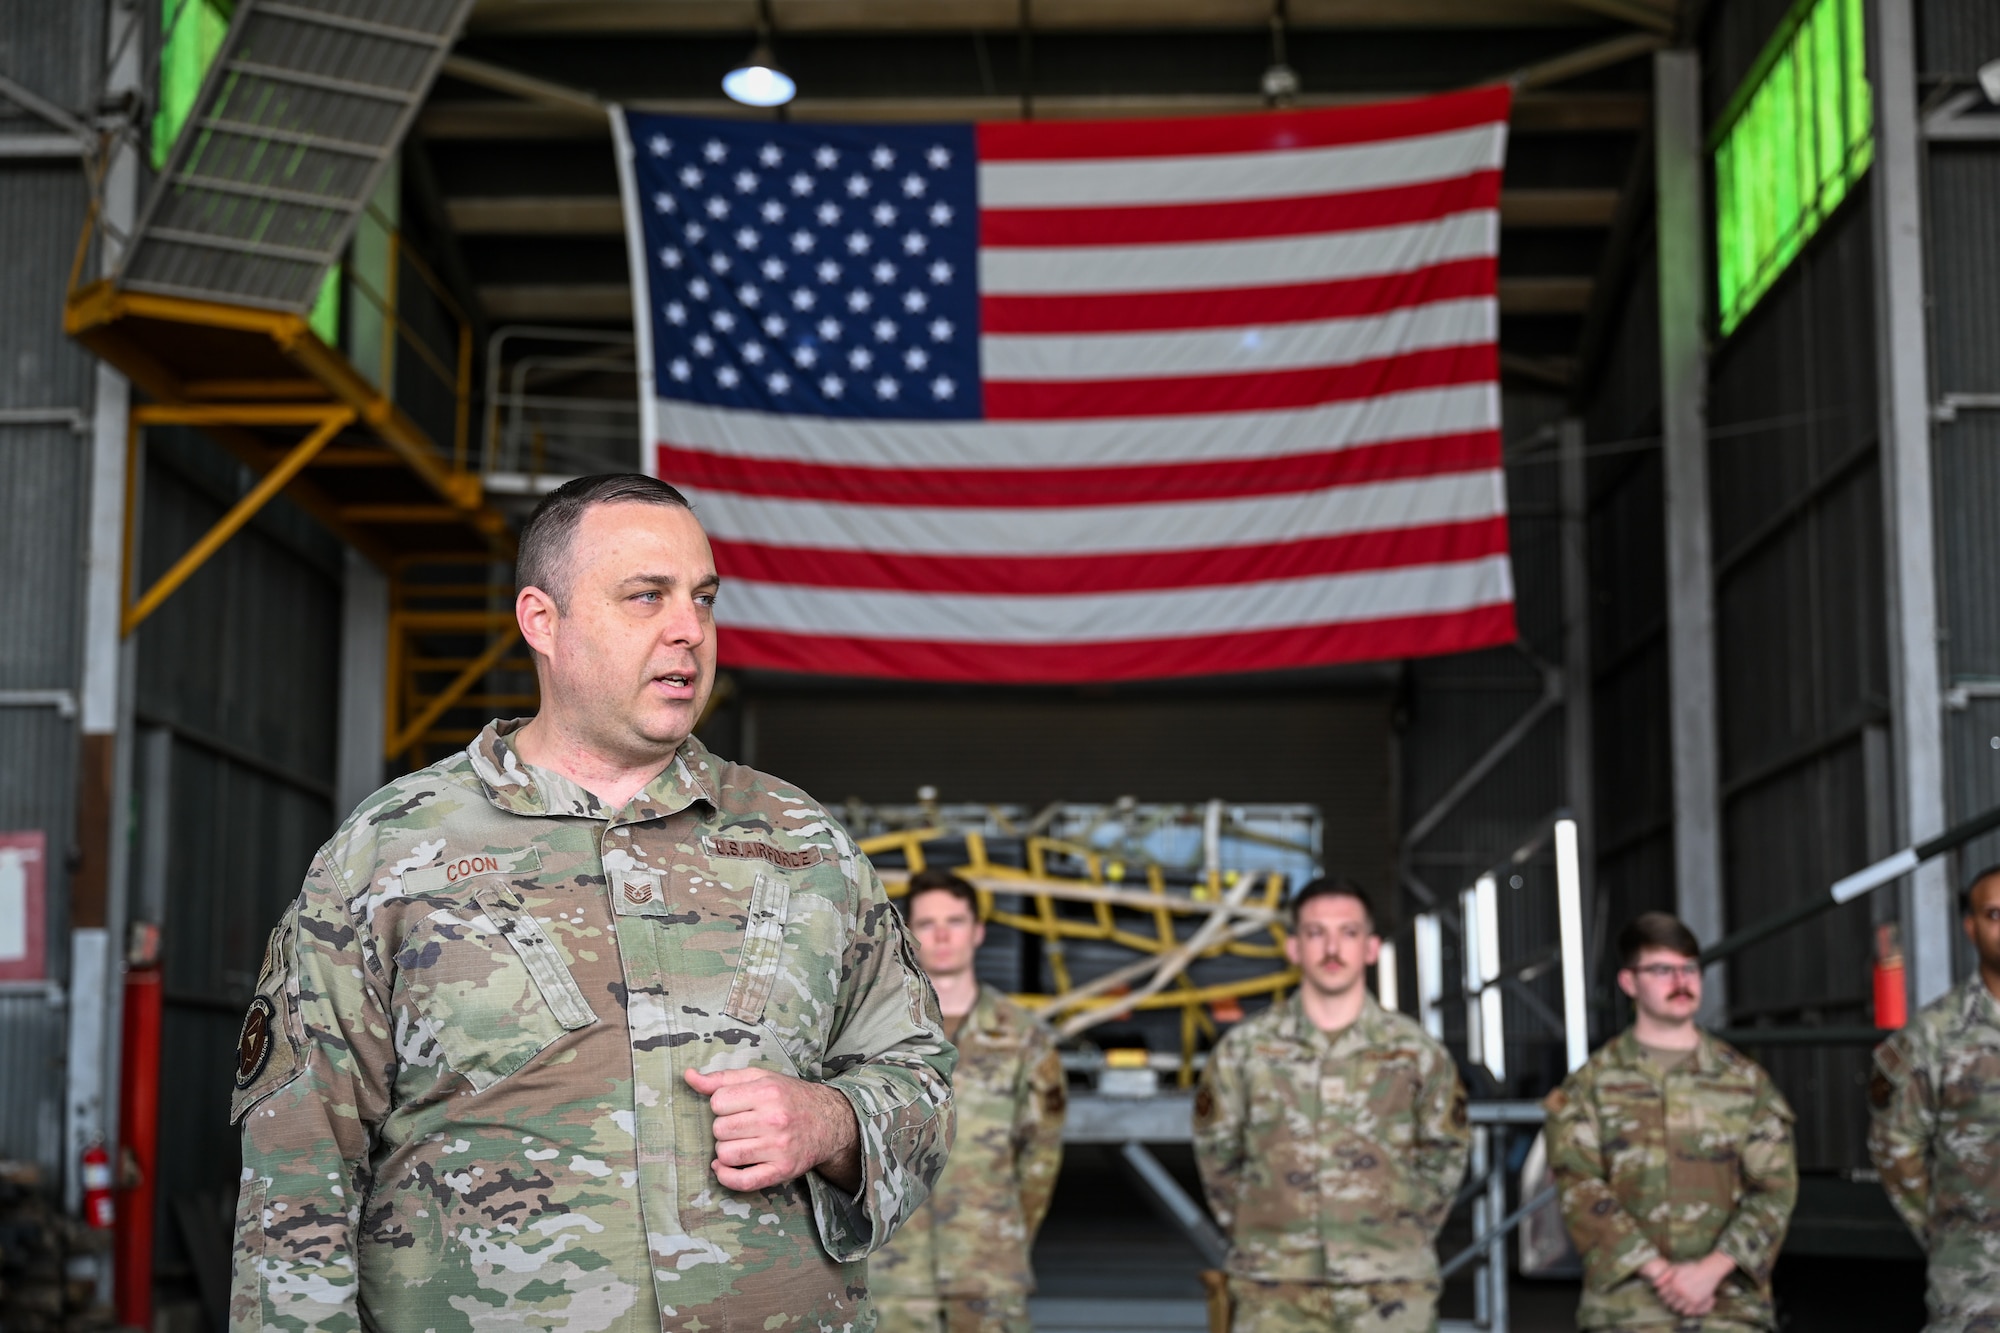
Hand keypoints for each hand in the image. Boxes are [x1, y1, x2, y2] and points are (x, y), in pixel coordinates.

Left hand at [684, 1066, 860, 1192]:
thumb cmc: (788, 1097)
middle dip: (723, 1128)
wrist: (829, 1121)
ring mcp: (778, 1147)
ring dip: (725, 1150)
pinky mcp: (781, 1171)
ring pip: (725, 1154)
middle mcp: (774, 1119)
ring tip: (739, 1143)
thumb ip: (722, 1078)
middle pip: (719, 1129)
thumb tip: (688, 1076)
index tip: (735, 1106)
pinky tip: (724, 1168)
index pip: (717, 1102)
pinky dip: (726, 1177)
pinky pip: (742, 1182)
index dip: (721, 1104)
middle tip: (740, 1125)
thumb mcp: (760, 1078)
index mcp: (767, 1091)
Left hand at [1649, 1253, 1734, 1316]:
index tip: (1665, 1292)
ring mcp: (1688, 1298)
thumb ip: (1664, 1275)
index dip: (1662, 1293)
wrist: (1708, 1271)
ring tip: (1678, 1301)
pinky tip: (1686, 1305)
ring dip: (1676, 1306)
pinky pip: (1687, 1312)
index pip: (1661, 1294)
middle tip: (1672, 1297)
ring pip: (1676, 1308)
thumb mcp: (1676, 1267)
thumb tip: (1655, 1284)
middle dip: (1668, 1300)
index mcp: (1673, 1283)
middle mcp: (1680, 1292)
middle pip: (1668, 1302)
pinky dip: (1685, 1310)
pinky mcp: (1697, 1303)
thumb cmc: (1691, 1268)